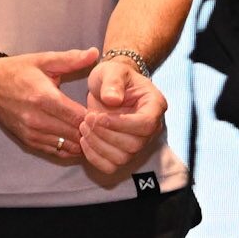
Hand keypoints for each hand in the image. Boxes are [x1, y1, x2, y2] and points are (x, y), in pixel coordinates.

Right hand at [0, 48, 99, 160]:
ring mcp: (32, 133)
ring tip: (93, 131)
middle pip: (76, 134)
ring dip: (83, 141)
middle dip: (92, 131)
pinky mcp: (29, 141)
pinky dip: (71, 148)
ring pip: (69, 146)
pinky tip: (78, 138)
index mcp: (44, 98)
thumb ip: (71, 59)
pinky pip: (57, 152)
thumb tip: (95, 53)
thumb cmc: (18, 71)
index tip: (104, 112)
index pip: (79, 117)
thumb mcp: (43, 60)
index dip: (96, 118)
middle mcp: (37, 119)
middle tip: (104, 124)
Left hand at [78, 57, 168, 174]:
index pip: (146, 124)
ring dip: (98, 145)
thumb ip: (113, 82)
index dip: (121, 124)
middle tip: (87, 119)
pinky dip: (95, 157)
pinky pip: (111, 166)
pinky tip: (85, 140)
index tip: (99, 117)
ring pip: (122, 158)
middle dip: (105, 134)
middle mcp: (151, 128)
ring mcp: (138, 142)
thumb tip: (112, 100)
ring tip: (84, 126)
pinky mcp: (123, 152)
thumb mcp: (112, 71)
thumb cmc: (113, 77)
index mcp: (154, 106)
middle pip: (134, 144)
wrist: (108, 88)